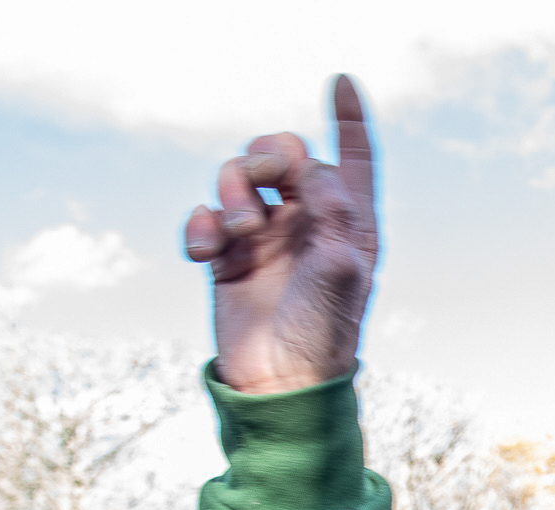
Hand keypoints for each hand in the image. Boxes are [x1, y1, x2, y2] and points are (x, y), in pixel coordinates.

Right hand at [183, 74, 376, 393]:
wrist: (278, 383)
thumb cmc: (321, 334)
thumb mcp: (340, 275)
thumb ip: (333, 217)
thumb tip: (316, 172)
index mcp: (348, 224)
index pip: (353, 159)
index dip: (349, 118)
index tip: (343, 81)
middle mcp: (309, 222)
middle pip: (284, 153)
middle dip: (269, 153)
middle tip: (264, 181)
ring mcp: (267, 236)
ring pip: (239, 176)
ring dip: (232, 190)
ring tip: (239, 233)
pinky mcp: (228, 255)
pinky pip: (205, 215)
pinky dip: (201, 224)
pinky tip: (206, 252)